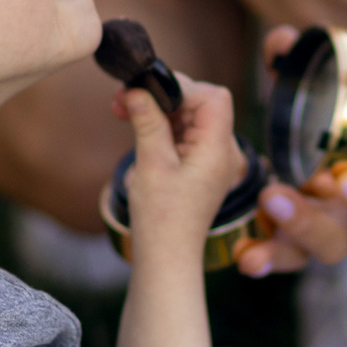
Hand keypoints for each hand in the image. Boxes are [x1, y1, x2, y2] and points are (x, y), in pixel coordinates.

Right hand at [115, 75, 246, 259]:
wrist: (167, 258)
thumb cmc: (162, 219)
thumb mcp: (151, 164)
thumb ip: (148, 122)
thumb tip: (136, 88)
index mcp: (219, 150)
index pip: (213, 98)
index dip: (181, 88)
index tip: (145, 92)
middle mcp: (224, 151)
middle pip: (201, 102)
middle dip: (163, 95)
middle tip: (124, 98)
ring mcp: (214, 158)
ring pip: (190, 115)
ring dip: (158, 109)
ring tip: (122, 110)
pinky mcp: (201, 165)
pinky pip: (186, 133)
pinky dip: (163, 125)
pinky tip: (136, 125)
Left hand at [233, 25, 346, 275]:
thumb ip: (314, 65)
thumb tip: (281, 39)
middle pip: (340, 238)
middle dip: (307, 223)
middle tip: (275, 198)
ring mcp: (327, 231)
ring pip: (309, 254)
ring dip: (279, 249)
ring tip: (251, 249)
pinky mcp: (298, 237)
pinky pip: (284, 254)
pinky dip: (262, 256)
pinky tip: (240, 257)